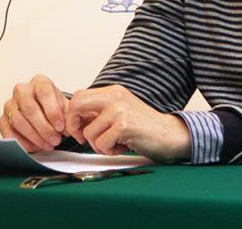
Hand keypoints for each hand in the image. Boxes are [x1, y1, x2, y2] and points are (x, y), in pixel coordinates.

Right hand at [0, 74, 69, 151]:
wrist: (44, 109)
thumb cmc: (53, 105)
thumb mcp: (65, 105)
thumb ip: (68, 113)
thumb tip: (70, 127)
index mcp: (40, 82)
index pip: (45, 93)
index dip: (53, 111)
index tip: (60, 126)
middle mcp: (23, 90)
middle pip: (30, 108)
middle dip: (44, 128)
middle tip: (55, 139)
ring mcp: (11, 104)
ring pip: (19, 121)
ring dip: (35, 136)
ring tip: (47, 144)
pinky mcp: (4, 118)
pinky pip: (9, 132)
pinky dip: (22, 142)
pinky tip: (35, 146)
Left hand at [66, 85, 191, 162]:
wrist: (169, 134)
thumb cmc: (143, 127)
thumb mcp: (119, 111)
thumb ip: (99, 112)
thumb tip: (73, 120)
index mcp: (112, 91)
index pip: (79, 96)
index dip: (72, 116)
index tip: (78, 130)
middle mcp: (115, 95)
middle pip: (76, 105)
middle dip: (73, 126)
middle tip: (82, 138)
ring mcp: (119, 109)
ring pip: (88, 132)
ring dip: (98, 145)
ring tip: (115, 143)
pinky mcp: (124, 125)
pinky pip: (101, 144)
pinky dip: (109, 151)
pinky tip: (123, 146)